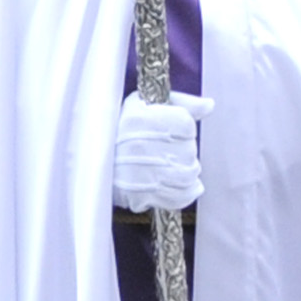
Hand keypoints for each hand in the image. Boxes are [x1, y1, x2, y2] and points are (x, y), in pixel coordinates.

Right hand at [112, 91, 214, 212]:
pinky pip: (180, 196)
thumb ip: (180, 103)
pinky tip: (182, 184)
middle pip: (189, 151)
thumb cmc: (122, 130)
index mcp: (138, 118)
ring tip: (177, 166)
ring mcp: (139, 173)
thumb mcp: (145, 106)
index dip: (185, 128)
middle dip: (187, 150)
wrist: (91, 161)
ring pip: (187, 174)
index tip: (174, 130)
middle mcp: (138, 146)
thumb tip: (209, 105)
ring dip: (188, 171)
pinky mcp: (140, 196)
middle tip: (174, 151)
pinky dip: (188, 192)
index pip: (185, 124)